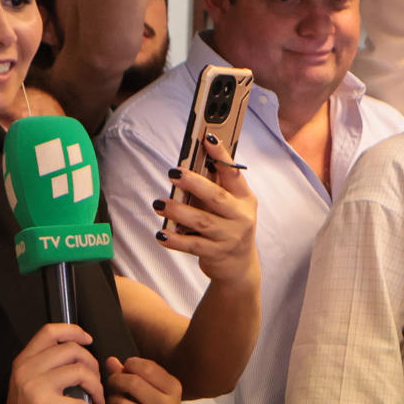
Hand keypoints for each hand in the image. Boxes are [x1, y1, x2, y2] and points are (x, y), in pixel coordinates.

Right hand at [0, 323, 105, 403]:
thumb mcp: (32, 384)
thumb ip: (49, 367)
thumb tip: (82, 355)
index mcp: (24, 360)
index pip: (50, 331)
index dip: (74, 332)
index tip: (89, 341)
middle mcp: (26, 369)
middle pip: (72, 350)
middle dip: (93, 365)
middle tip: (96, 384)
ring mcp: (34, 386)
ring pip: (80, 372)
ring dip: (97, 387)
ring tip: (97, 400)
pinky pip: (81, 403)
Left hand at [155, 136, 258, 284]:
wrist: (240, 265)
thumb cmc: (230, 226)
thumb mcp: (231, 206)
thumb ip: (215, 187)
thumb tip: (188, 165)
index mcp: (244, 199)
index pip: (233, 173)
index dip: (221, 155)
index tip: (208, 138)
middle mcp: (241, 217)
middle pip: (217, 197)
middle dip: (194, 183)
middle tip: (174, 173)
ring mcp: (229, 237)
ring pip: (202, 222)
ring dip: (178, 211)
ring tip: (159, 204)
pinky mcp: (216, 253)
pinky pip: (192, 246)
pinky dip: (175, 240)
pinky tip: (161, 234)